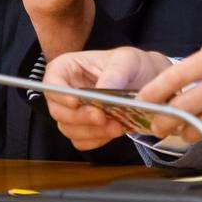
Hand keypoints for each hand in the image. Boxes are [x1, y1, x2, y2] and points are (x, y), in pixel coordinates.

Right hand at [43, 47, 172, 150]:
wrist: (149, 83)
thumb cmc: (134, 66)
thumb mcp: (128, 60)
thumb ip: (115, 73)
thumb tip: (102, 90)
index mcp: (69, 68)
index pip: (52, 80)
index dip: (59, 93)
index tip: (76, 101)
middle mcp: (66, 91)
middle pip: (57, 110)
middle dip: (79, 117)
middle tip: (102, 117)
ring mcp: (74, 112)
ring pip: (68, 129)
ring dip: (91, 131)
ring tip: (116, 126)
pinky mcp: (85, 128)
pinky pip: (81, 141)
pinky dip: (96, 140)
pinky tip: (113, 132)